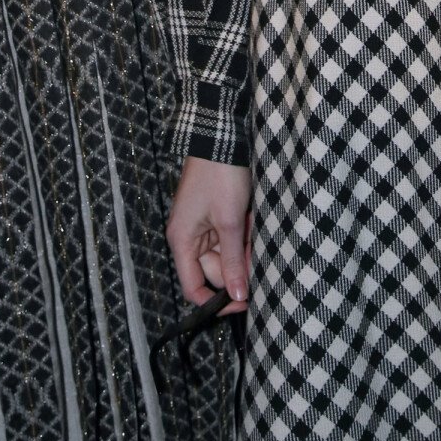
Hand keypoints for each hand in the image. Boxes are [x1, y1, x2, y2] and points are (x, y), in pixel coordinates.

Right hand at [167, 156, 251, 310]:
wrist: (222, 137)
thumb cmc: (220, 177)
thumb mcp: (229, 222)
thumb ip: (232, 260)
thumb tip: (237, 296)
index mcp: (182, 241)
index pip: (194, 288)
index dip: (217, 302)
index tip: (244, 303)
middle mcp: (188, 237)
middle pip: (213, 272)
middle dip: (238, 268)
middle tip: (259, 256)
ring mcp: (202, 226)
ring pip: (225, 254)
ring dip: (243, 249)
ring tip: (254, 230)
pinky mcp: (215, 215)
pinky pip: (230, 237)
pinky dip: (244, 235)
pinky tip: (253, 222)